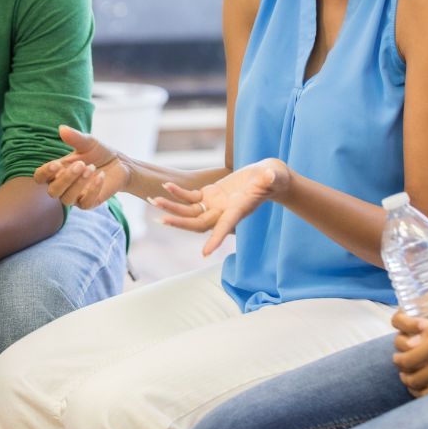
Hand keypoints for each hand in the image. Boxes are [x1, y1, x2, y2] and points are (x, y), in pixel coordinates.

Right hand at [33, 125, 129, 209]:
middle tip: (81, 164)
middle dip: (65, 178)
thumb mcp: (88, 142)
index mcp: (57, 171)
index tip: (55, 165)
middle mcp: (63, 186)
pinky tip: (101, 176)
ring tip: (92, 167)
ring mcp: (75, 196)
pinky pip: (85, 203)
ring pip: (66, 199)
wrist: (119, 163)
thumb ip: (75, 138)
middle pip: (53, 191)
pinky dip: (92, 190)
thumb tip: (62, 128)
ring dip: (78, 184)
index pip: (40, 177)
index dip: (44, 173)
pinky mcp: (89, 203)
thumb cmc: (98, 152)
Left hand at [150, 159, 289, 256]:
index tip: (206, 252)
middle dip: (180, 221)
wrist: (269, 178)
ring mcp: (216, 205)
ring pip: (190, 211)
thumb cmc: (274, 178)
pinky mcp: (211, 195)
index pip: (226, 226)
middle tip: (162, 219)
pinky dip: (178, 193)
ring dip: (172, 207)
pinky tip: (166, 187)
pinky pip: (191, 197)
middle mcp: (224, 212)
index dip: (216, 238)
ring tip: (154, 201)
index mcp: (239, 210)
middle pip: (198, 222)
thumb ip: (271, 178)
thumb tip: (269, 176)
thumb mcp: (273, 176)